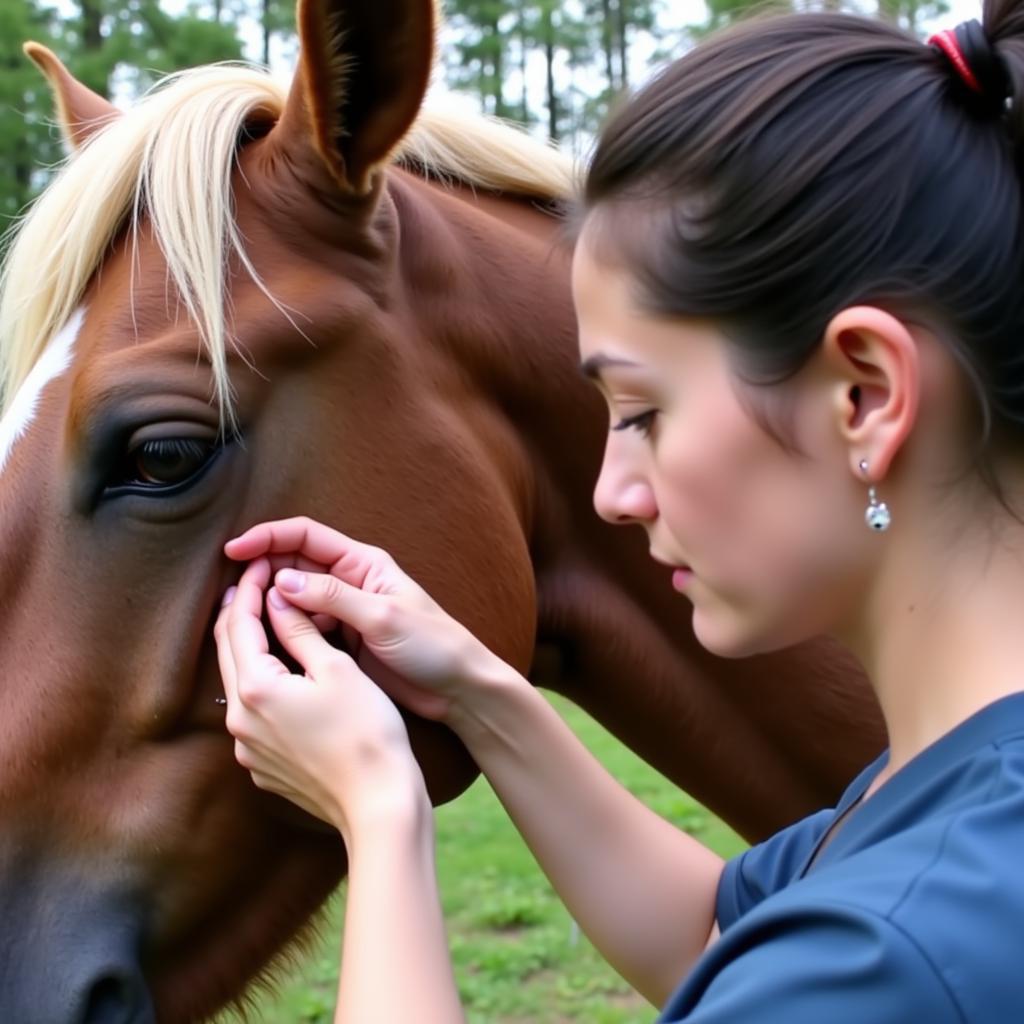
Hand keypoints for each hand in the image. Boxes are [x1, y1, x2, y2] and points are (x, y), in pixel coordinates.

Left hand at [215, 557, 427, 839]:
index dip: (248, 588)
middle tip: (255, 582)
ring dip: (249, 647)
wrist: (377, 803)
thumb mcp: (337, 669)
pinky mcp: (263, 767)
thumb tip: (277, 598)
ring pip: (238, 683)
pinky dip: (261, 684)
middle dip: (240, 612)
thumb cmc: (366, 731)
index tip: (260, 563)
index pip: (239, 623)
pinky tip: (282, 674)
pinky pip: (253, 714)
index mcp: (256, 688)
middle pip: (228, 651)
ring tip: (266, 619)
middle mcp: (240, 720)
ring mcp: (248, 748)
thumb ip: (300, 630)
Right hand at [223, 517, 511, 725]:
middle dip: (263, 571)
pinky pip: (303, 628)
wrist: (457, 687)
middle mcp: (350, 581)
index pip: (305, 535)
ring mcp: (344, 611)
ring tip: (246, 620)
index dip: (268, 538)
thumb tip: (282, 581)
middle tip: (235, 593)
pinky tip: (268, 644)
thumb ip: (333, 598)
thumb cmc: (433, 645)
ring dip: (271, 604)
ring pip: (294, 598)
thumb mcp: (382, 617)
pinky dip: (284, 630)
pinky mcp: (343, 641)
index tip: (234, 552)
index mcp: (363, 563)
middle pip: (294, 563)